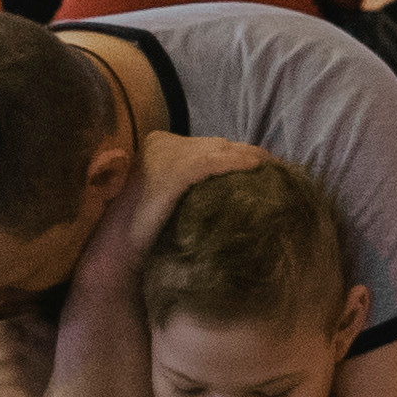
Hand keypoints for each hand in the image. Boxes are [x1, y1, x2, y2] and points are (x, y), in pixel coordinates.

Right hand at [109, 129, 265, 258]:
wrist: (119, 252)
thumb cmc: (147, 233)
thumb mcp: (174, 201)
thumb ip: (196, 187)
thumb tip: (233, 186)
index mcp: (161, 147)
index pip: (210, 145)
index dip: (238, 154)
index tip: (263, 166)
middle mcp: (163, 144)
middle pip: (218, 145)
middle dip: (247, 156)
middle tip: (277, 168)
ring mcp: (166, 156)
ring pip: (219, 150)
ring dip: (249, 158)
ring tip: (274, 169)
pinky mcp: (171, 171)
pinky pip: (212, 163)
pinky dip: (236, 163)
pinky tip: (257, 168)